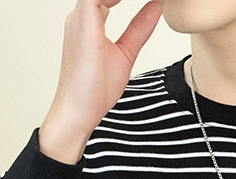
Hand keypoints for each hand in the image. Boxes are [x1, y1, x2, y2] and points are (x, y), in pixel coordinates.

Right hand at [40, 0, 162, 162]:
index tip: (153, 1)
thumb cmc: (95, 90)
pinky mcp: (84, 22)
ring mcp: (80, 17)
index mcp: (88, 21)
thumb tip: (156, 7)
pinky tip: (143, 0)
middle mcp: (80, 15)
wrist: (79, 112)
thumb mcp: (125, 53)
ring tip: (154, 0)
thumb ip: (139, 29)